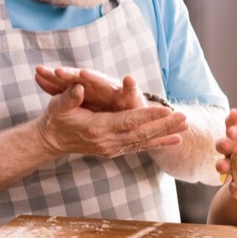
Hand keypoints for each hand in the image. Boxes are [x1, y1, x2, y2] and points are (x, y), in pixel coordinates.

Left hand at [35, 65, 147, 111]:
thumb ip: (59, 88)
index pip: (66, 79)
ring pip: (102, 82)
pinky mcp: (130, 95)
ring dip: (94, 77)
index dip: (52, 77)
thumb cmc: (101, 104)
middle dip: (70, 75)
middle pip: (82, 78)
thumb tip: (36, 73)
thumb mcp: (77, 99)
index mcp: (84, 85)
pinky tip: (129, 80)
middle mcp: (98, 84)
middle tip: (57, 72)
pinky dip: (130, 85)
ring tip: (83, 74)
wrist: (128, 112)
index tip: (38, 72)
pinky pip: (130, 90)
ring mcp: (113, 88)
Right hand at [36, 83, 186, 157]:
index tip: (167, 109)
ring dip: (165, 134)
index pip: (128, 121)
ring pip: (143, 141)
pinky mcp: (114, 150)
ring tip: (185, 128)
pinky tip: (174, 140)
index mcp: (97, 128)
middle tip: (184, 117)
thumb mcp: (58, 105)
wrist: (51, 141)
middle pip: (141, 133)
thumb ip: (69, 97)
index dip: (148, 115)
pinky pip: (139, 147)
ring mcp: (112, 148)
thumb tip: (79, 87)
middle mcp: (107, 141)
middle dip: (164, 125)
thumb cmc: (55, 118)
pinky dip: (157, 143)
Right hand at [216, 86, 236, 198]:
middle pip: (223, 144)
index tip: (236, 112)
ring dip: (222, 165)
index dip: (233, 120)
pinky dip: (234, 190)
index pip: (233, 125)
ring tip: (225, 167)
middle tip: (228, 141)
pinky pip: (233, 187)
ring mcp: (232, 167)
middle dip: (223, 142)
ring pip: (223, 165)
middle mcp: (232, 150)